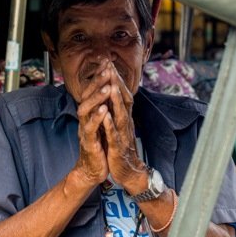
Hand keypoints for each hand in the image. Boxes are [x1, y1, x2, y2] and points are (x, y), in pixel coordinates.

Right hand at [73, 58, 111, 186]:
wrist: (93, 169)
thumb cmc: (99, 144)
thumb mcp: (102, 122)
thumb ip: (103, 106)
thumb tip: (109, 87)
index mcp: (89, 114)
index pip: (92, 90)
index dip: (98, 76)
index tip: (106, 61)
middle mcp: (84, 119)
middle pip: (86, 96)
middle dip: (96, 82)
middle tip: (106, 68)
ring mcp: (85, 130)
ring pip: (86, 111)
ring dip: (96, 98)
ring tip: (106, 87)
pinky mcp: (89, 143)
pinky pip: (91, 129)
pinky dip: (97, 119)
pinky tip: (104, 110)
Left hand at [102, 61, 147, 191]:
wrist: (130, 172)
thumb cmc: (122, 148)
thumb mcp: (120, 127)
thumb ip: (118, 112)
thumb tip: (114, 95)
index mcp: (125, 118)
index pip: (123, 95)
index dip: (117, 80)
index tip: (109, 64)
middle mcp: (126, 123)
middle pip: (123, 100)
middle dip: (116, 84)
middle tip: (110, 67)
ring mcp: (123, 135)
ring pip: (120, 115)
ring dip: (116, 100)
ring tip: (111, 86)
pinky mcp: (118, 148)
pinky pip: (114, 134)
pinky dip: (110, 124)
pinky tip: (106, 115)